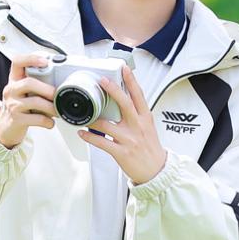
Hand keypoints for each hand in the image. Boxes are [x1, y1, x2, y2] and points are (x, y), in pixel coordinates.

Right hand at [0, 56, 58, 147]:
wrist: (5, 127)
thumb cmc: (19, 107)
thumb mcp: (24, 92)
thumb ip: (36, 84)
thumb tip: (60, 83)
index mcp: (14, 80)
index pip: (17, 62)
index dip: (31, 59)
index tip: (45, 62)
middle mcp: (11, 90)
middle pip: (29, 83)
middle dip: (47, 89)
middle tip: (57, 94)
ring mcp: (13, 105)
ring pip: (35, 102)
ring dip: (51, 107)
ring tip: (57, 111)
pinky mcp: (17, 120)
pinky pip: (37, 119)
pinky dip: (48, 121)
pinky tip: (50, 122)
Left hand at [77, 65, 167, 184]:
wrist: (156, 171)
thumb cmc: (150, 148)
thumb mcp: (147, 127)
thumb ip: (136, 114)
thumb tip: (123, 99)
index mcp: (145, 118)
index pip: (138, 95)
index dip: (131, 80)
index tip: (124, 68)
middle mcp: (137, 126)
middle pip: (125, 104)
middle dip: (113, 90)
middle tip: (101, 81)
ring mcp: (129, 139)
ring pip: (107, 124)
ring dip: (93, 118)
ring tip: (84, 113)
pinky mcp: (121, 152)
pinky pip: (102, 142)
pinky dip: (89, 137)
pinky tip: (82, 133)